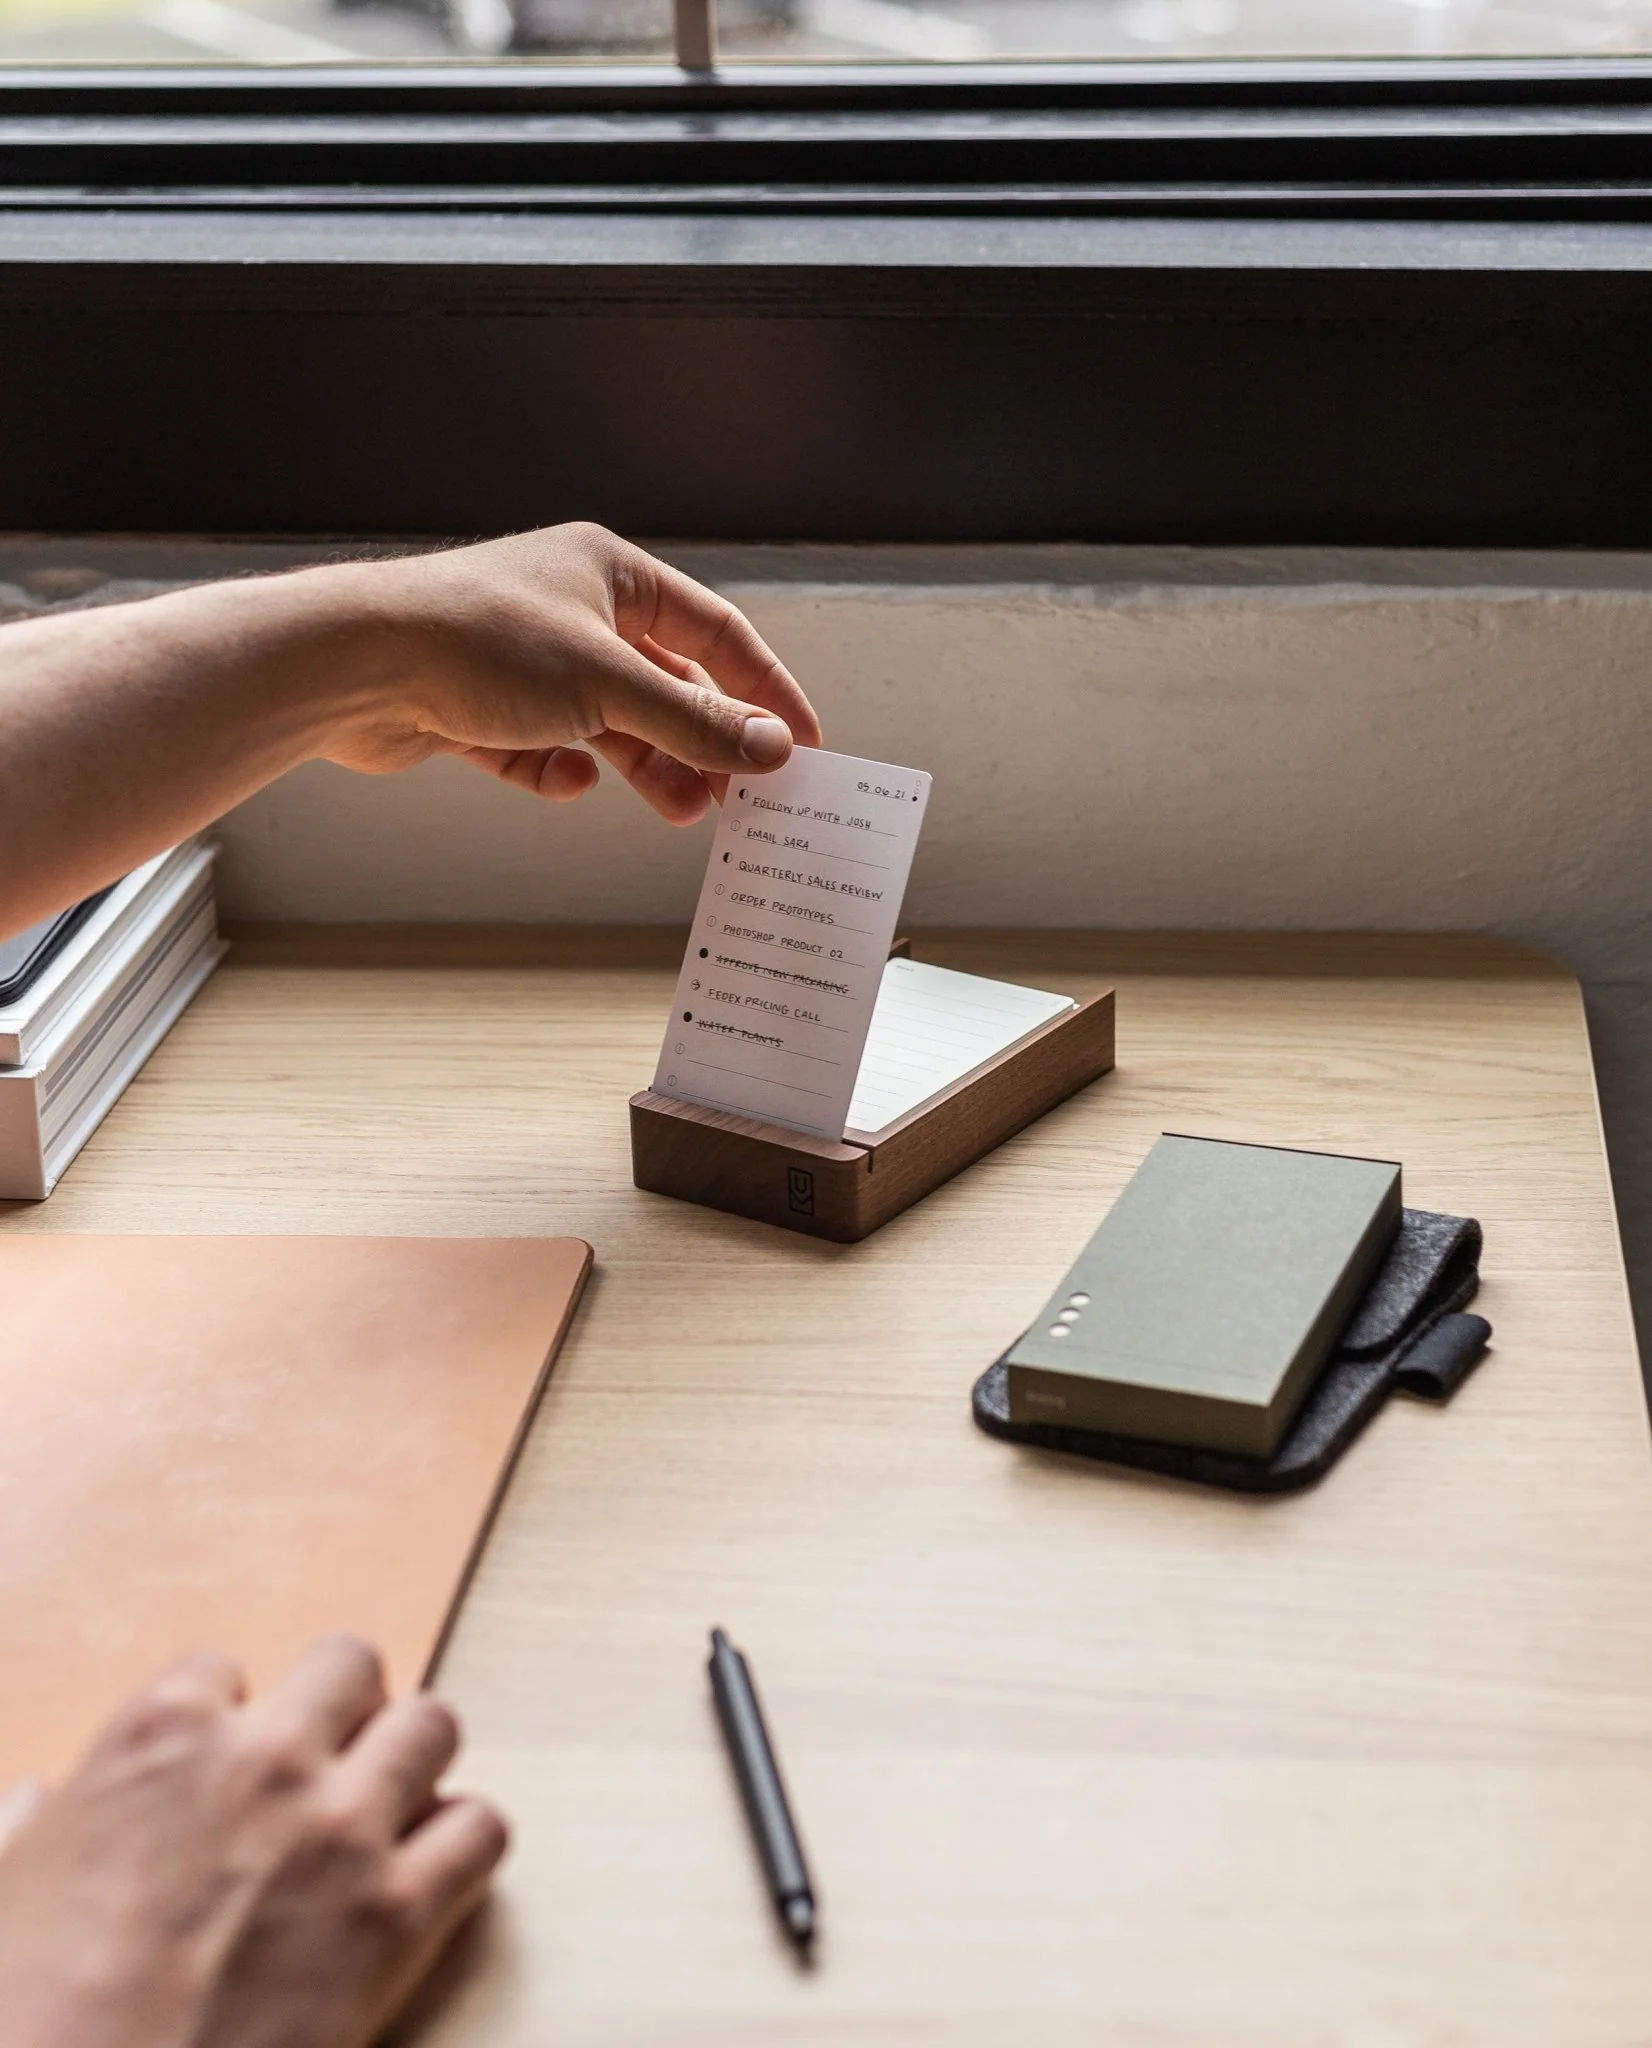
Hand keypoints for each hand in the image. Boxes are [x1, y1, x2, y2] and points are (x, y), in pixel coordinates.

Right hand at [0, 1636, 505, 2047]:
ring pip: (433, 1724)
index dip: (223, 1723)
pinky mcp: (399, 1916)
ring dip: (412, 1763)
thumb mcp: (2, 1893)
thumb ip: (35, 1830)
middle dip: (340, 1711)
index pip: (223, 1669)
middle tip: (323, 1769)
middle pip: (350, 1666)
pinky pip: (481, 1830)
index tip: (219, 1768)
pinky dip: (462, 1847)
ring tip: (385, 1812)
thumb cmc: (26, 2018)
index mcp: (161, 1736)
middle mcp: (265, 1758)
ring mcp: (342, 1829)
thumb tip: (35, 1800)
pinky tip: (425, 1881)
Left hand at [329, 523, 823, 825]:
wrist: (352, 666)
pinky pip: (541, 751)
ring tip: (677, 808)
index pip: (716, 632)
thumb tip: (770, 748)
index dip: (765, 690)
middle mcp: (572, 612)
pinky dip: (558, 771)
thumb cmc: (476, 642)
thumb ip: (695, 721)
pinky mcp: (479, 711)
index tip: (801, 744)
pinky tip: (566, 782)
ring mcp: (525, 663)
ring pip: (609, 724)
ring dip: (646, 767)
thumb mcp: (609, 683)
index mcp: (611, 574)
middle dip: (702, 742)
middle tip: (736, 796)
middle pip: (666, 684)